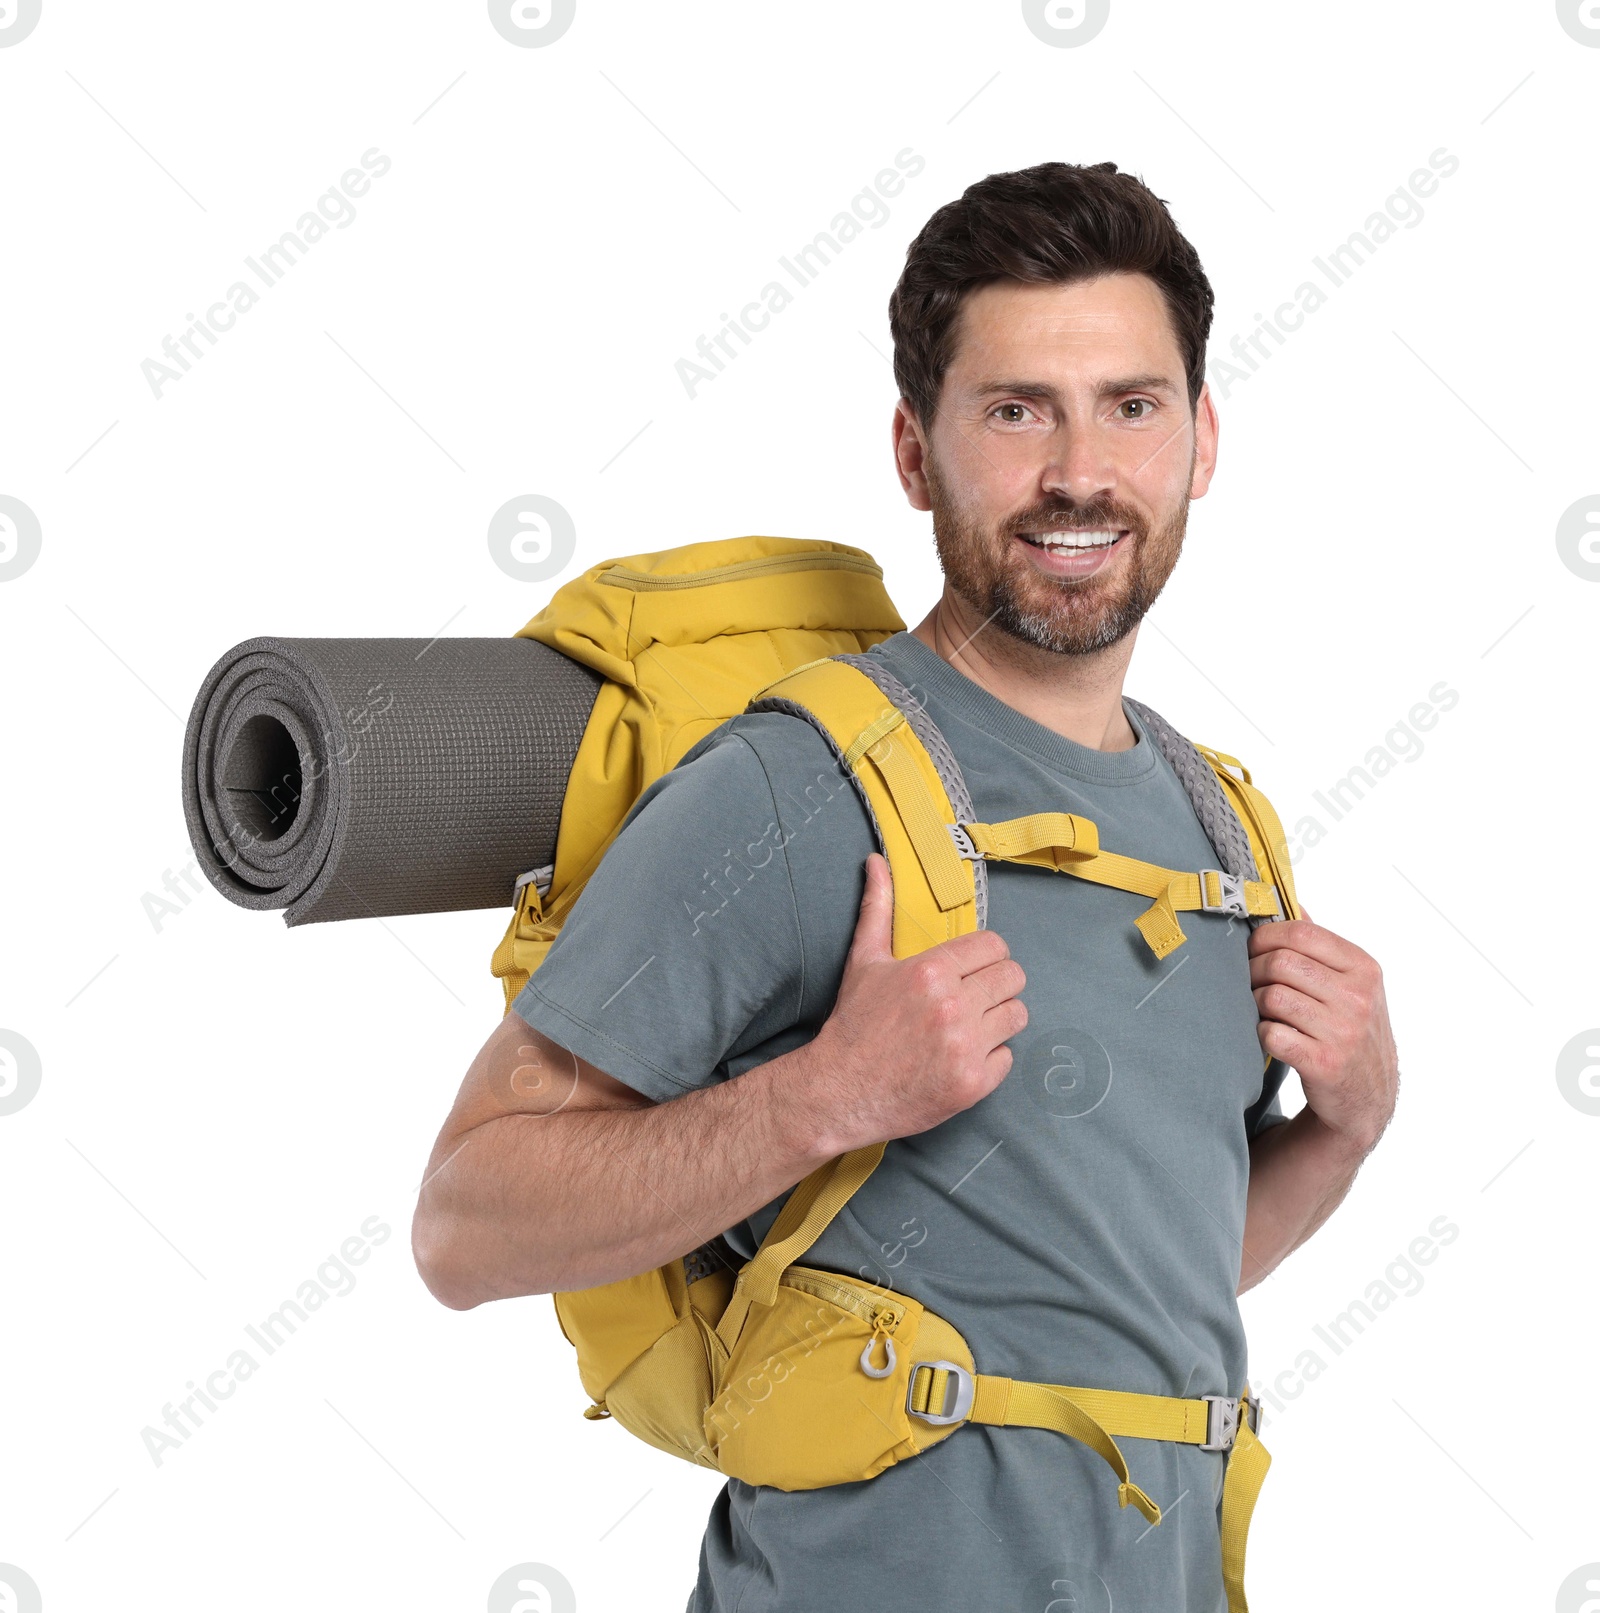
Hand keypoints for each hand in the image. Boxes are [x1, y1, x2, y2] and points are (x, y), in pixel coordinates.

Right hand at [801, 853, 1027, 1152]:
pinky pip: (1008, 1057)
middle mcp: (953, 1006)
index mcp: (931, 971)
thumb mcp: (865, 961)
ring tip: (970, 1025)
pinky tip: (961, 1057)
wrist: (840, 1090)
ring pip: (1017, 1015)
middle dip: (996, 984)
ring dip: (998, 1019)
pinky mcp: (973, 1083)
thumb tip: (876, 862)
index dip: (986, 955)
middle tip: (972, 996)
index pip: (995, 946)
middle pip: (1013, 977)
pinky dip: (989, 1058)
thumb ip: (878, 907)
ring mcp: (965, 1047)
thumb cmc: (853, 1024)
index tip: (971, 967)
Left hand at [1247, 907, 1397, 1154]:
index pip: (1300, 932)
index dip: (1265, 936)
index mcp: (1363, 969)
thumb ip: (1321, 945)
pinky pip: (1270, 1034)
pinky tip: (1272, 1037)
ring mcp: (1343, 1032)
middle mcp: (1358, 998)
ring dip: (1255, 1003)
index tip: (1253, 948)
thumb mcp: (1351, 983)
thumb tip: (1290, 902)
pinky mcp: (1323, 1063)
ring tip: (1262, 1010)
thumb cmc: (1351, 1030)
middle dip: (1253, 971)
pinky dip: (1262, 1034)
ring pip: (1271, 997)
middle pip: (1279, 963)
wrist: (1368, 1096)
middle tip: (1250, 982)